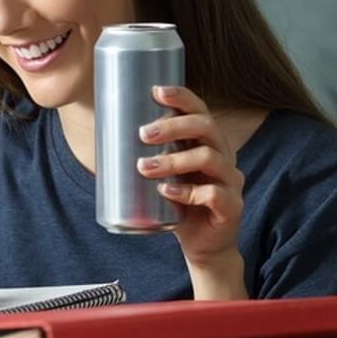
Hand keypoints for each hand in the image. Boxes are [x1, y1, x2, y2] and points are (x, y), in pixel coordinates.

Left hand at [137, 85, 246, 291]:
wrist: (203, 246)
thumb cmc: (180, 204)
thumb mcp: (165, 174)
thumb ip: (150, 156)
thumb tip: (105, 135)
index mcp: (209, 143)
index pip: (201, 110)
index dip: (182, 97)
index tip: (156, 91)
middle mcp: (225, 156)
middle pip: (206, 128)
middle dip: (174, 126)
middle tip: (143, 134)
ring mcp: (231, 181)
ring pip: (208, 158)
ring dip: (172, 160)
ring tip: (144, 167)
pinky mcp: (231, 206)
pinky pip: (212, 194)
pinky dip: (186, 192)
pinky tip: (165, 192)